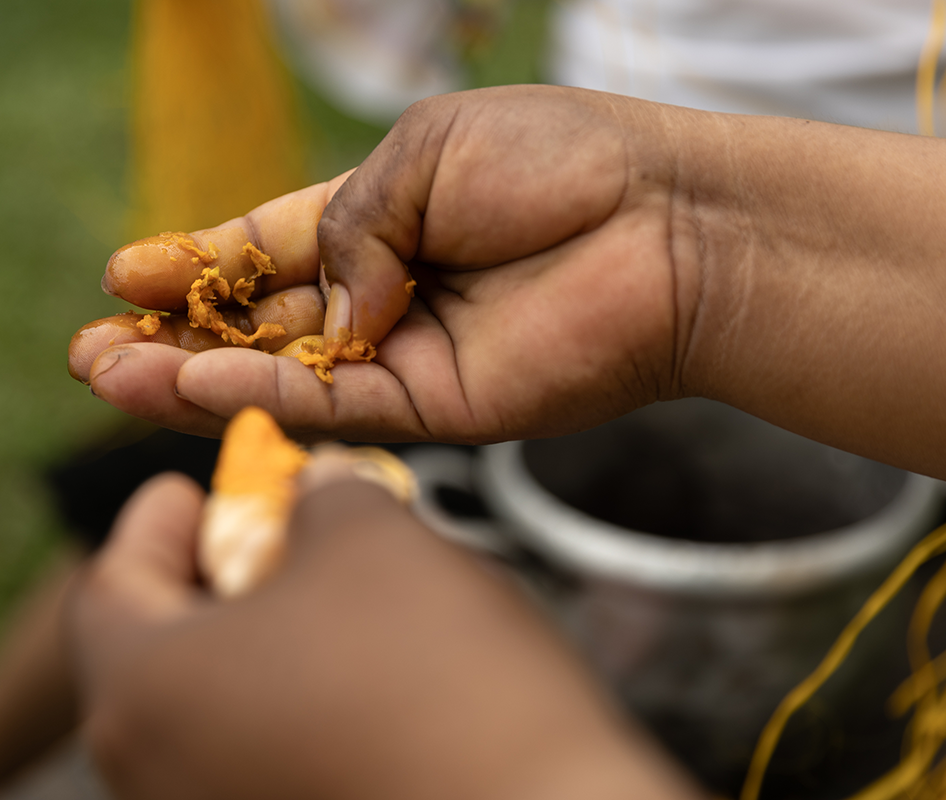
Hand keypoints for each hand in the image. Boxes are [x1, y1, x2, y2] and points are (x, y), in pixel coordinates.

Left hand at [67, 455, 701, 799]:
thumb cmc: (441, 677)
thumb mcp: (372, 540)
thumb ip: (325, 495)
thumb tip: (320, 487)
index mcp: (149, 690)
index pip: (110, 585)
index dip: (156, 520)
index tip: (191, 487)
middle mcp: (164, 772)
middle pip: (168, 641)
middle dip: (224, 565)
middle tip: (279, 521)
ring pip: (226, 692)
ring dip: (272, 622)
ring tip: (342, 576)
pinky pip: (271, 739)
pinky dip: (302, 682)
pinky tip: (371, 651)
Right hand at [69, 86, 691, 441]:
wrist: (664, 224)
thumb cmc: (559, 164)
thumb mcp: (423, 156)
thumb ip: (348, 227)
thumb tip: (323, 307)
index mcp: (383, 222)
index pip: (270, 250)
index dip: (196, 262)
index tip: (123, 271)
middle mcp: (388, 296)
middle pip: (262, 326)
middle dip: (177, 335)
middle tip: (93, 347)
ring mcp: (410, 358)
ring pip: (284, 377)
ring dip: (194, 376)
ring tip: (110, 373)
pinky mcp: (440, 409)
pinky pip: (335, 406)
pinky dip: (263, 396)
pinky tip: (193, 383)